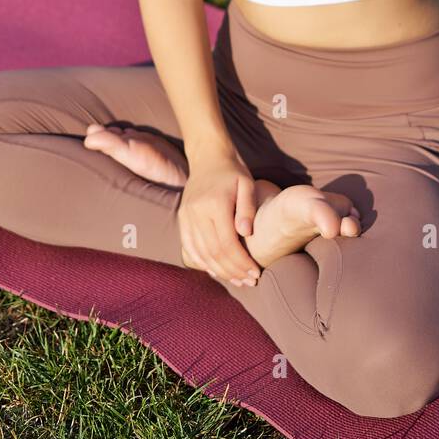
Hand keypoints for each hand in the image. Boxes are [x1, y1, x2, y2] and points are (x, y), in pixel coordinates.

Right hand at [178, 150, 261, 286]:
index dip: (241, 262)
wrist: (208, 156)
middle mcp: (196, 212)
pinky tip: (218, 271)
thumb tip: (246, 233)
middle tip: (250, 281)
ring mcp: (186, 216)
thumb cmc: (233, 171)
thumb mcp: (247, 184)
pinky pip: (190, 247)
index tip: (256, 273)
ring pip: (201, 253)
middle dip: (233, 271)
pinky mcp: (182, 219)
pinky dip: (203, 263)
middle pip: (213, 252)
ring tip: (237, 280)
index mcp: (214, 204)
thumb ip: (248, 208)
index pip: (227, 243)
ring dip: (219, 271)